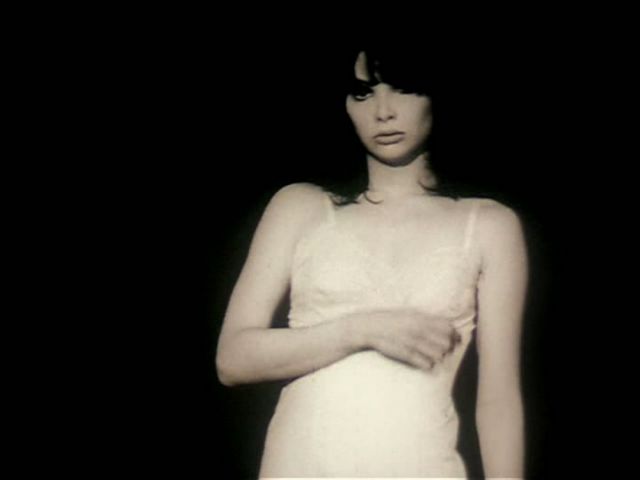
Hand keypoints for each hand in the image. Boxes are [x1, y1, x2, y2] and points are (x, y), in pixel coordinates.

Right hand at [347, 308, 461, 370]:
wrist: (369, 328)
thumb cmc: (391, 320)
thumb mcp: (410, 314)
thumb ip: (428, 320)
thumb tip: (448, 326)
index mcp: (422, 318)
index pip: (449, 327)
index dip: (454, 335)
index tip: (453, 340)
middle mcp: (420, 330)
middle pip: (446, 342)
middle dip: (448, 348)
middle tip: (443, 350)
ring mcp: (413, 342)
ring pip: (439, 355)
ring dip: (438, 357)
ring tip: (432, 356)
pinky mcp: (406, 354)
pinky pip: (427, 364)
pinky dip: (428, 365)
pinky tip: (423, 362)